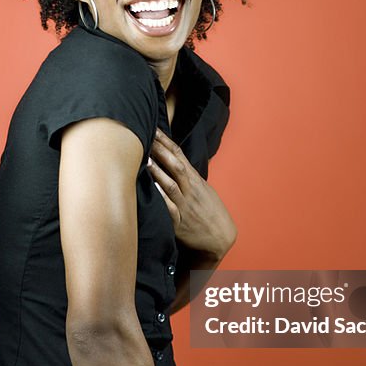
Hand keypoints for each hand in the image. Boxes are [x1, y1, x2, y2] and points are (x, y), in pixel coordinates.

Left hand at [147, 129, 236, 259]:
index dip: (165, 141)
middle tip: (144, 135)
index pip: (179, 155)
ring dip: (158, 172)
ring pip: (171, 185)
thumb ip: (187, 175)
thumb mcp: (202, 189)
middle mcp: (190, 190)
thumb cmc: (209, 211)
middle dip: (160, 150)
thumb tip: (171, 159)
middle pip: (174, 165)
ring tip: (145, 159)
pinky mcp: (179, 223)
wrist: (221, 238)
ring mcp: (185, 205)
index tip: (153, 127)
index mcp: (195, 180)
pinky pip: (170, 209)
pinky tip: (153, 190)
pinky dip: (162, 199)